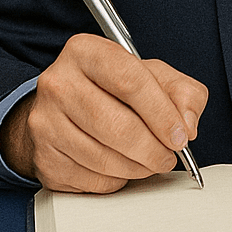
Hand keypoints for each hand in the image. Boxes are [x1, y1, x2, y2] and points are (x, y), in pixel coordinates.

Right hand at [1, 34, 207, 192]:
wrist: (62, 108)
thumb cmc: (110, 89)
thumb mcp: (151, 76)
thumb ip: (182, 92)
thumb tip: (188, 124)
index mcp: (86, 52)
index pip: (130, 82)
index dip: (162, 114)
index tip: (180, 135)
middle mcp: (58, 83)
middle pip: (118, 126)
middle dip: (153, 149)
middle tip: (168, 156)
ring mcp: (45, 122)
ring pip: (105, 158)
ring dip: (138, 168)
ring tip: (150, 162)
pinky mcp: (43, 158)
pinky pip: (91, 180)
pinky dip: (116, 180)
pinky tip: (122, 167)